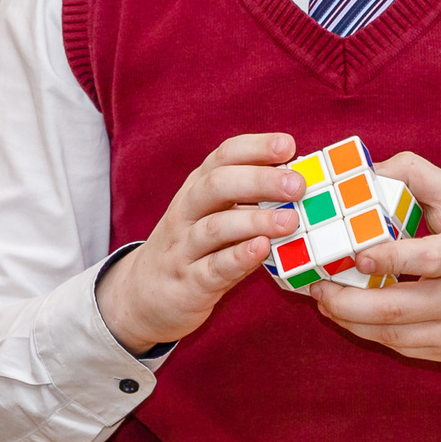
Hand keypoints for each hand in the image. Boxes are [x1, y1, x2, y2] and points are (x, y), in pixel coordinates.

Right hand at [95, 133, 302, 354]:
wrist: (143, 295)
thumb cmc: (193, 248)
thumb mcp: (212, 214)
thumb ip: (248, 199)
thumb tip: (298, 180)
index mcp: (198, 188)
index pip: (224, 156)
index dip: (255, 148)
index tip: (287, 145)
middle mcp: (187, 211)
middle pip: (217, 185)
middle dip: (260, 180)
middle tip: (296, 185)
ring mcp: (184, 247)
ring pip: (215, 226)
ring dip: (255, 221)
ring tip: (290, 220)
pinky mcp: (189, 282)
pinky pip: (213, 267)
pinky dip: (238, 257)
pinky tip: (261, 249)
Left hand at [310, 153, 440, 361]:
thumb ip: (412, 174)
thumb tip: (364, 174)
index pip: (429, 260)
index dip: (389, 260)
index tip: (356, 256)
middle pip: (398, 309)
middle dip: (347, 301)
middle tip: (317, 286)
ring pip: (393, 335)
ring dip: (349, 320)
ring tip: (324, 299)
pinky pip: (401, 348)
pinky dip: (367, 333)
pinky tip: (349, 315)